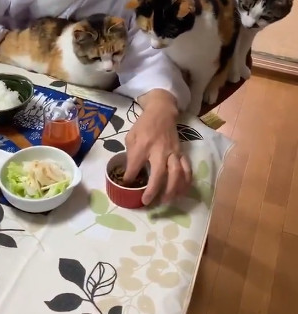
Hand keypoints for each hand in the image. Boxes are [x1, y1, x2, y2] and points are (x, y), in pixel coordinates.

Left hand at [124, 90, 191, 204]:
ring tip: (166, 201)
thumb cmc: (144, 125)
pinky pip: (187, 169)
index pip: (135, 165)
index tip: (126, 185)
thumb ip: (130, 154)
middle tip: (147, 201)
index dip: (130, 177)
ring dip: (171, 189)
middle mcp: (159, 150)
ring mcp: (173, 152)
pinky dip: (185, 182)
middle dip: (153, 189)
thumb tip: (131, 173)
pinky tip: (181, 192)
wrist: (162, 112)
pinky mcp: (181, 153)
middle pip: (159, 173)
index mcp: (143, 144)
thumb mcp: (131, 135)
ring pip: (176, 173)